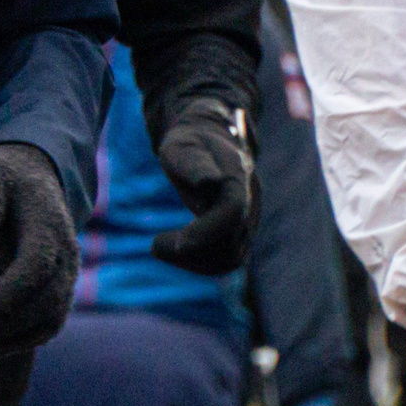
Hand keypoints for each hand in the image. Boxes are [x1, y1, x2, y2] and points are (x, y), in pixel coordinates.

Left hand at [0, 142, 78, 353]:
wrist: (30, 177)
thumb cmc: (2, 180)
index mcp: (47, 222)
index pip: (40, 261)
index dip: (19, 285)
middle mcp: (65, 251)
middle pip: (49, 295)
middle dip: (15, 318)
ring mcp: (66, 272)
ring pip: (53, 314)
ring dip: (20, 334)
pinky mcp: (59, 288)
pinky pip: (51, 321)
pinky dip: (28, 339)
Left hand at [149, 101, 257, 274]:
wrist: (208, 142)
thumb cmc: (189, 143)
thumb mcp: (183, 146)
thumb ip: (194, 164)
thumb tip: (209, 182)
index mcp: (238, 177)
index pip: (232, 212)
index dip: (206, 231)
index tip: (178, 242)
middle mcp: (251, 202)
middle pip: (231, 243)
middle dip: (193, 251)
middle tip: (155, 245)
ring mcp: (250, 220)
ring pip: (232, 258)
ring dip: (195, 262)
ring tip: (160, 248)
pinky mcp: (241, 233)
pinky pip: (228, 259)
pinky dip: (202, 263)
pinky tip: (175, 252)